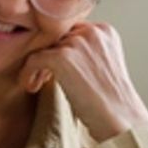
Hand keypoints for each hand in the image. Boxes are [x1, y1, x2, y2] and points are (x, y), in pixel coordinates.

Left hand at [19, 22, 147, 141]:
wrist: (119, 118)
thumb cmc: (112, 100)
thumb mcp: (106, 65)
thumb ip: (89, 52)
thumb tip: (59, 51)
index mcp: (105, 31)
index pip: (73, 29)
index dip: (63, 47)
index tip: (58, 66)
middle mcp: (92, 32)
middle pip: (58, 37)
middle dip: (50, 55)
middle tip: (46, 75)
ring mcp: (76, 43)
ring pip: (44, 47)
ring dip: (39, 66)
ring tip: (40, 83)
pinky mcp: (62, 57)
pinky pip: (33, 59)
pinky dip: (28, 74)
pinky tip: (32, 87)